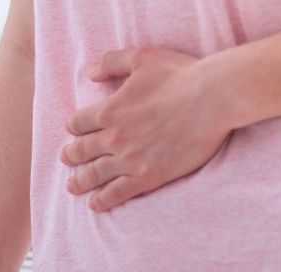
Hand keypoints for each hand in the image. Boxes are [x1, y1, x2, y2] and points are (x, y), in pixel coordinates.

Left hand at [61, 46, 234, 211]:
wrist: (213, 100)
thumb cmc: (181, 75)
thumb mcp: (142, 58)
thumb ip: (112, 63)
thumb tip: (90, 75)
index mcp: (109, 110)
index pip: (77, 123)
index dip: (73, 127)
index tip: (75, 131)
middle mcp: (113, 138)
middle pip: (80, 151)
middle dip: (70, 155)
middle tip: (67, 159)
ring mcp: (129, 160)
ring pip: (93, 176)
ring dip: (79, 182)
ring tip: (72, 187)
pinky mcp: (147, 177)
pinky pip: (116, 194)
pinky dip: (102, 201)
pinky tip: (95, 205)